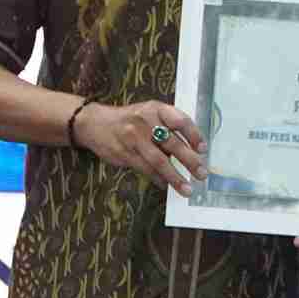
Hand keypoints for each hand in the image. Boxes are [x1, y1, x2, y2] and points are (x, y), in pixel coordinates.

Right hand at [74, 100, 206, 195]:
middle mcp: (146, 121)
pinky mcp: (125, 153)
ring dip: (175, 177)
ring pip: (159, 161)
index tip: (203, 150)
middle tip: (202, 174)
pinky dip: (158, 179)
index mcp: (156, 108)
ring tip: (187, 188)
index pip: (180, 121)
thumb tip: (192, 148)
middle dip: (190, 161)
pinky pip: (146, 169)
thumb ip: (168, 125)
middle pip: (173, 143)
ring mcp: (134, 138)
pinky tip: (166, 185)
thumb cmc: (130, 119)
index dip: (194, 135)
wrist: (95, 123)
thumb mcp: (149, 113)